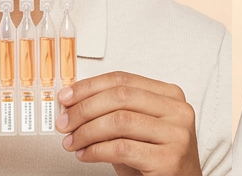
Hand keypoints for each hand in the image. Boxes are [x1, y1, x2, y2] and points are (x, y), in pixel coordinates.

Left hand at [56, 71, 200, 175]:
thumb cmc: (157, 161)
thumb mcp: (138, 131)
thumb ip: (114, 113)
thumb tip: (75, 105)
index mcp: (170, 95)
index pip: (124, 79)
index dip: (91, 86)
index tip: (68, 96)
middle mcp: (177, 110)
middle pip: (121, 96)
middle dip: (85, 108)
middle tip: (64, 121)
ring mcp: (176, 133)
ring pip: (120, 121)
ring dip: (87, 131)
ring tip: (72, 141)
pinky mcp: (168, 159)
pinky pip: (122, 148)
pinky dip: (97, 151)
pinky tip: (86, 154)